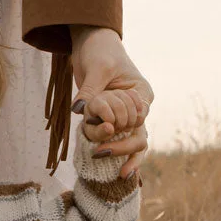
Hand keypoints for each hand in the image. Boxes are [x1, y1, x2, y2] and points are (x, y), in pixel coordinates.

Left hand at [70, 26, 152, 178]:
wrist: (91, 45)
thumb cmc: (100, 51)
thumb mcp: (97, 68)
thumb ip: (90, 90)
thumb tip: (79, 110)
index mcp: (141, 93)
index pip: (139, 118)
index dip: (124, 126)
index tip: (107, 128)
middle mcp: (136, 108)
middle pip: (138, 135)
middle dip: (124, 148)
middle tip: (102, 154)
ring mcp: (124, 116)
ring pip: (131, 143)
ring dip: (124, 157)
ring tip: (121, 176)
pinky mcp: (109, 121)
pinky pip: (115, 141)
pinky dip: (116, 155)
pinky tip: (118, 173)